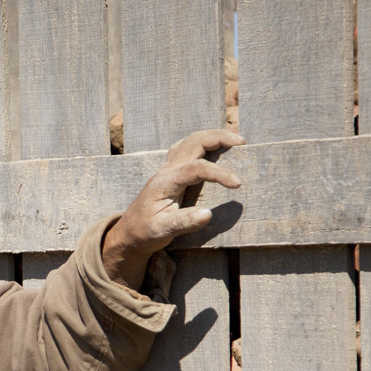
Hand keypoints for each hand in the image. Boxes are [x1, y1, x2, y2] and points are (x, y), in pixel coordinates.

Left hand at [102, 129, 244, 289]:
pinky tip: (214, 146)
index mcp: (165, 182)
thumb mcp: (162, 231)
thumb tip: (208, 214)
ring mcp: (167, 169)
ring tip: (234, 140)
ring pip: (190, 141)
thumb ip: (184, 222)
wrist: (128, 233)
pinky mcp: (170, 173)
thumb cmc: (144, 232)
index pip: (197, 169)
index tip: (238, 184)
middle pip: (193, 142)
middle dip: (218, 137)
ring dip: (212, 136)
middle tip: (242, 142)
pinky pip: (187, 148)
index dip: (219, 173)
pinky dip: (203, 142)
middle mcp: (166, 170)